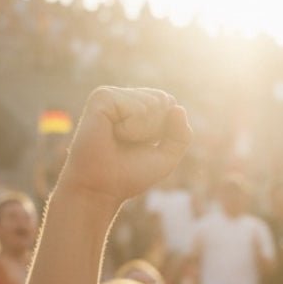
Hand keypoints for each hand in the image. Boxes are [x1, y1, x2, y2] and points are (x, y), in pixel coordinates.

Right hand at [58, 87, 192, 209]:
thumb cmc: (129, 174)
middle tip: (130, 144)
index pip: (170, 104)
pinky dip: (131, 128)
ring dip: (142, 131)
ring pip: (152, 103)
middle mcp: (125, 98)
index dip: (166, 130)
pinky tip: (113, 134)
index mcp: (137, 107)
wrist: (101, 188)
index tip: (142, 145)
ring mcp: (112, 95)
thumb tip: (178, 107)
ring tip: (119, 139)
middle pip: (164, 100)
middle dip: (155, 129)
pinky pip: (136, 107)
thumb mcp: (166, 158)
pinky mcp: (102, 97)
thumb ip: (181, 136)